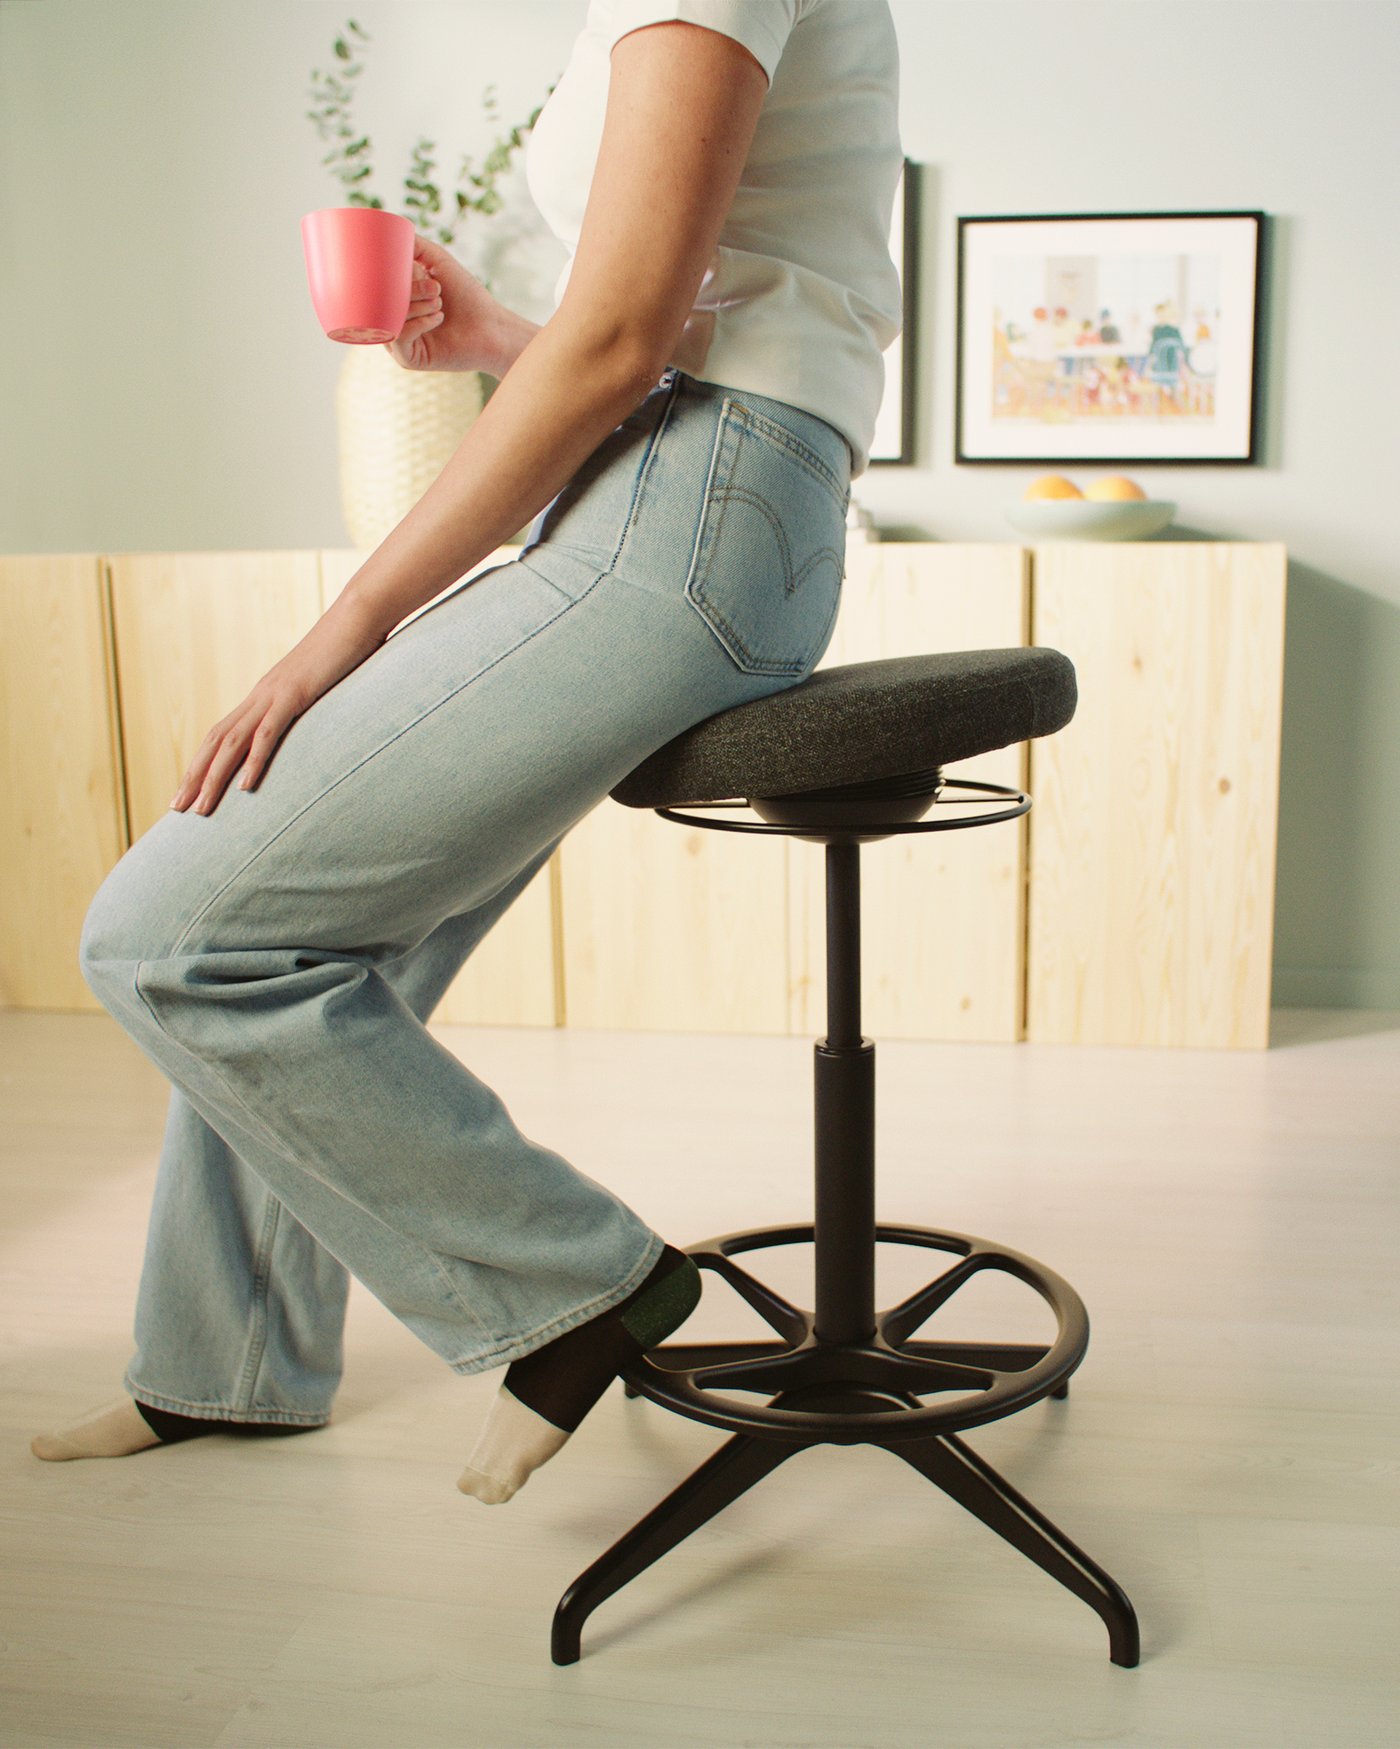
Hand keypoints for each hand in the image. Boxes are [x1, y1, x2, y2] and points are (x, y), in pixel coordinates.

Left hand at [169, 607, 385, 815]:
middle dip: (193, 776)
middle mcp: (260, 695)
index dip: (202, 762)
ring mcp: (275, 694)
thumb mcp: (325, 684)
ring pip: (232, 742)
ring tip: (199, 809)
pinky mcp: (295, 694)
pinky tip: (244, 788)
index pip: (223, 734)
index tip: (189, 790)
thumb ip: (314, 703)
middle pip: (215, 741)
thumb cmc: (348, 649)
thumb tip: (317, 721)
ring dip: (213, 777)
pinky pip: (268, 733)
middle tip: (176, 809)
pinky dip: (254, 761)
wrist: (358, 616)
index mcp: (265, 695)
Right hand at [385, 233, 504, 374]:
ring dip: (415, 306)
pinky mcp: (407, 360)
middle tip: (434, 287)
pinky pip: (399, 338)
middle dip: (406, 290)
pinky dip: (418, 323)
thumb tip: (384, 229)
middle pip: (379, 302)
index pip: (375, 287)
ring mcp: (398, 343)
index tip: (414, 270)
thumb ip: (412, 245)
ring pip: (388, 319)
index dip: (387, 276)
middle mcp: (393, 322)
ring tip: (440, 302)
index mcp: (394, 301)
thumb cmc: (465, 294)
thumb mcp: (436, 260)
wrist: (489, 326)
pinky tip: (439, 317)